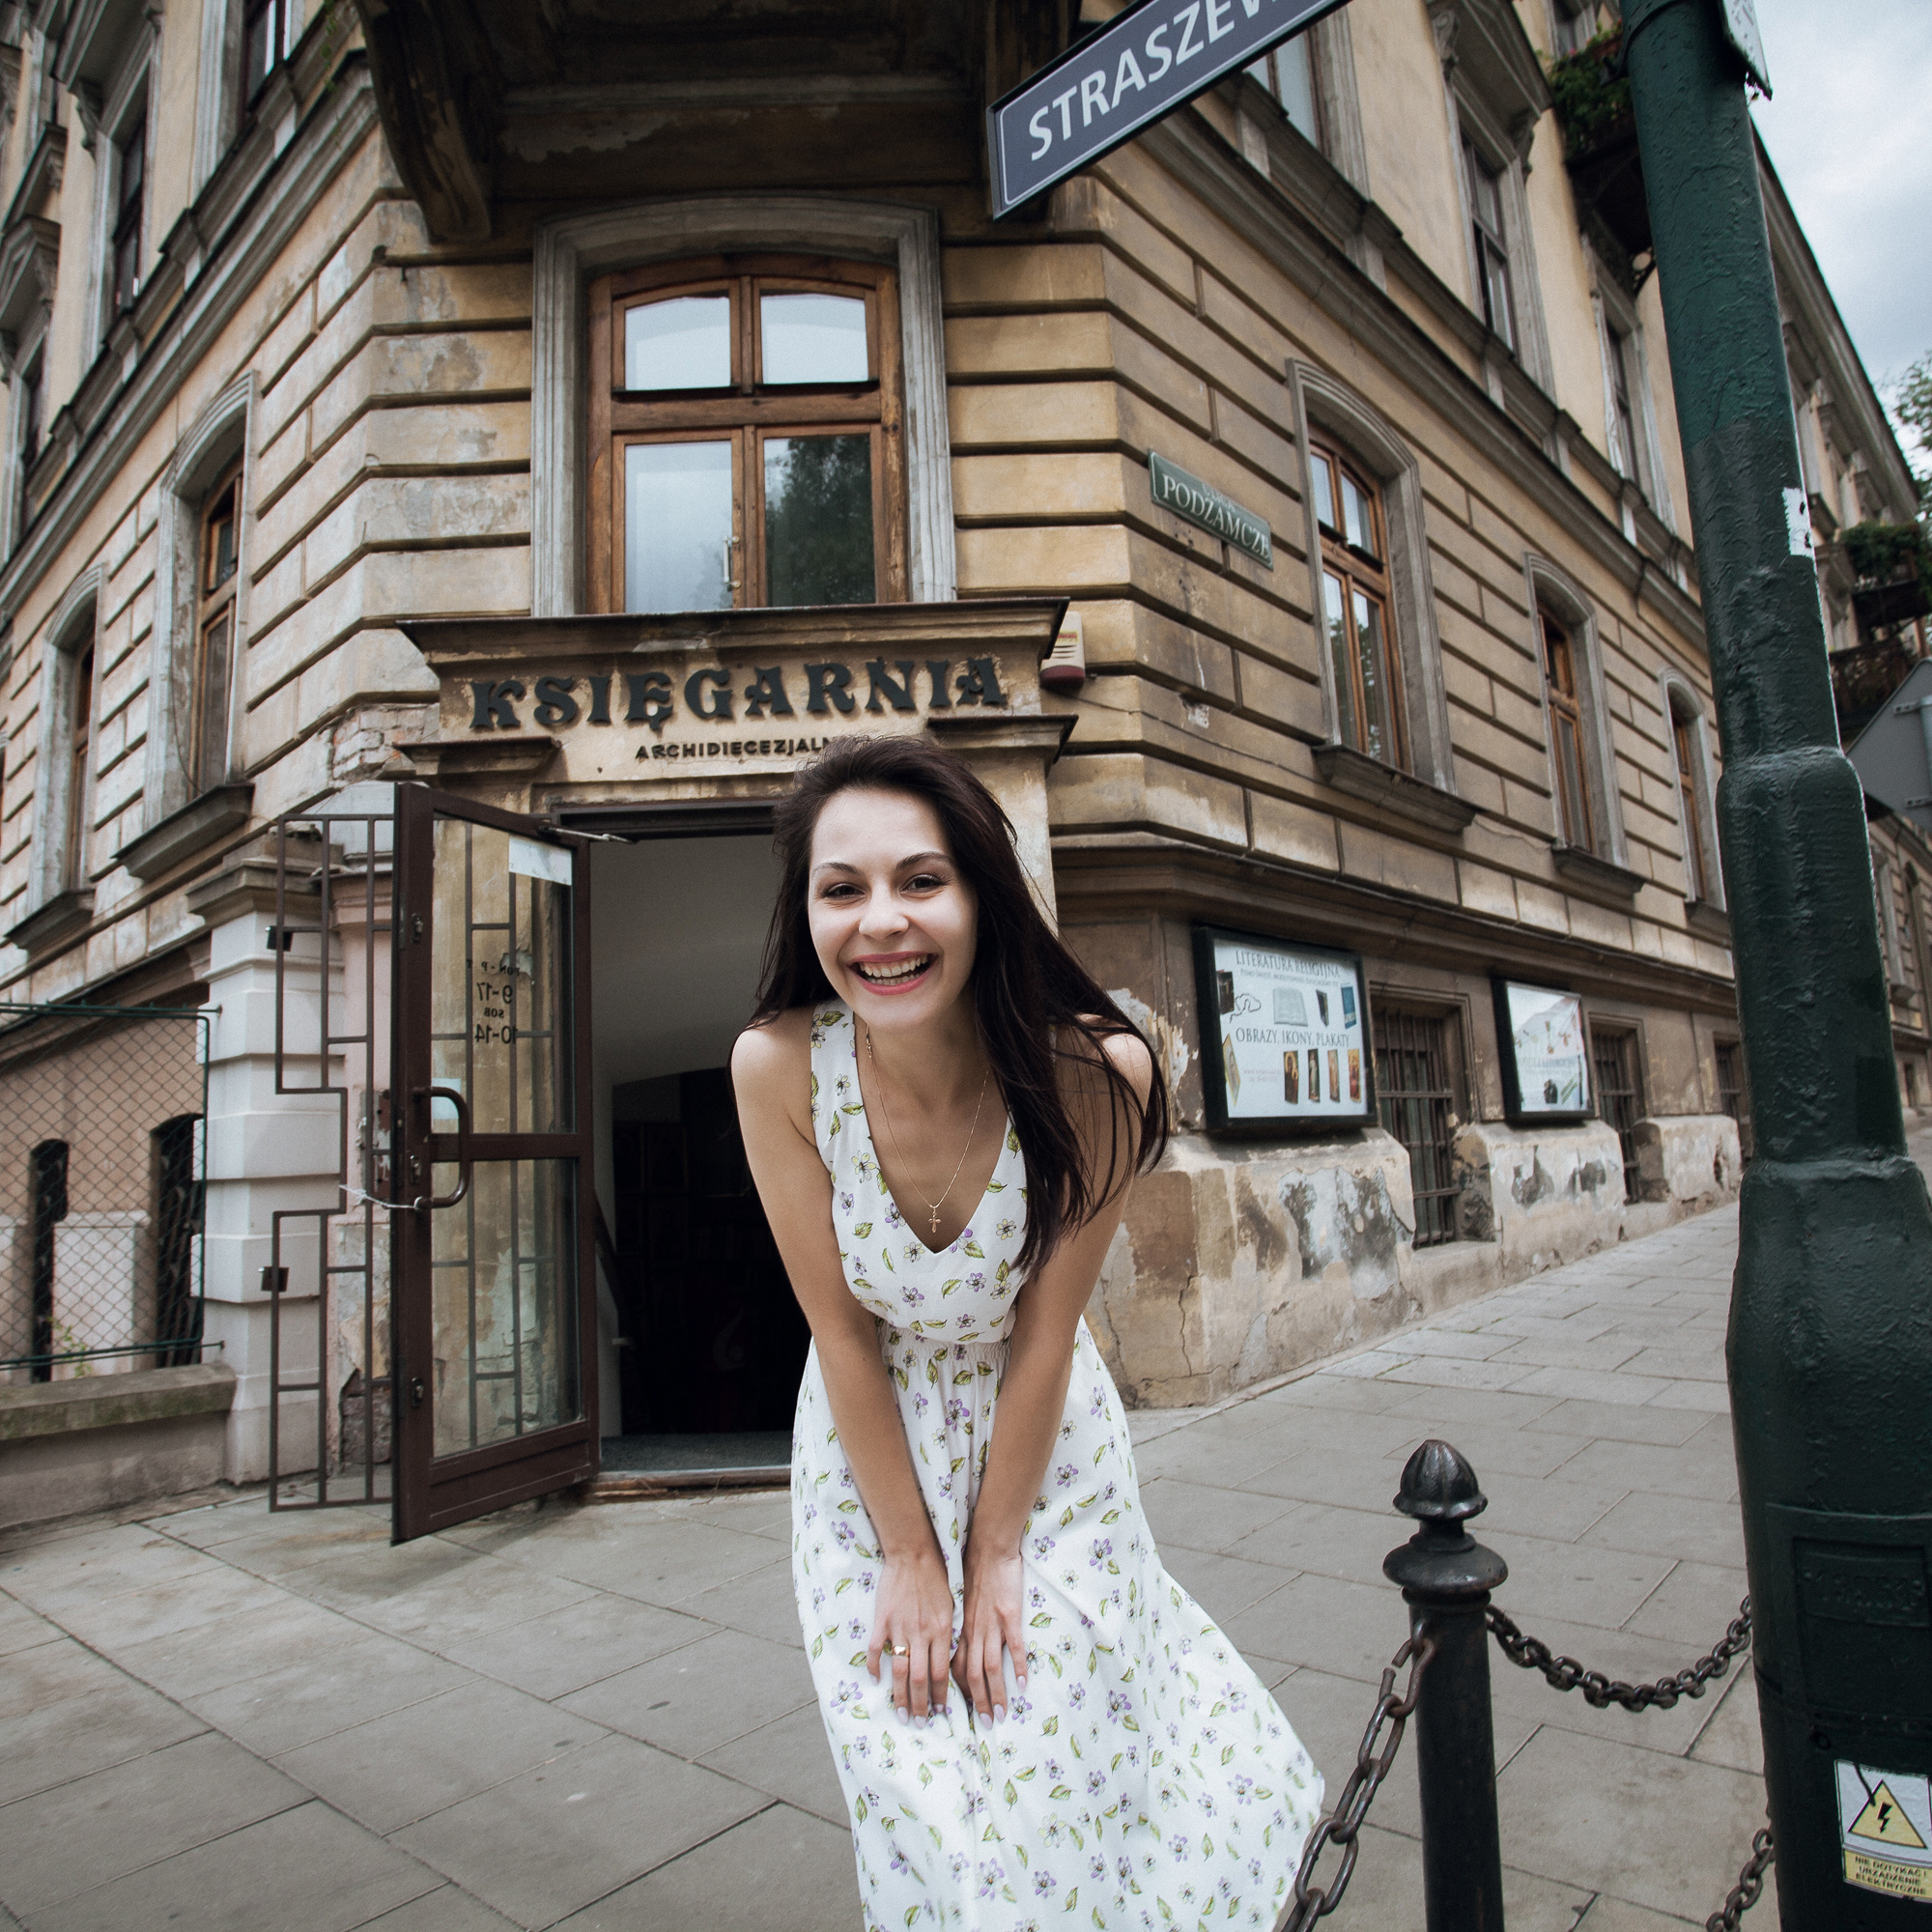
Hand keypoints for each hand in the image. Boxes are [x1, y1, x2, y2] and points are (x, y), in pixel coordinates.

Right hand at [867, 1545, 954, 1722]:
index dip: (941, 1697)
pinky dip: (876, 1666)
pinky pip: (877, 1649)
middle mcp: (922, 1633)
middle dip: (921, 1705)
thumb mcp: (952, 1606)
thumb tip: (950, 1659)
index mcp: (942, 1631)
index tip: (941, 1713)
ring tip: (902, 1714)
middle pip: (922, 1679)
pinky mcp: (883, 1619)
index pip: (942, 1673)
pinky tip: (876, 1679)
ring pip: (901, 1671)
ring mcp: (901, 1627)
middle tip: (920, 1723)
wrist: (914, 1552)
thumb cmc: (938, 1577)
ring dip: (901, 1695)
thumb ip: (949, 1633)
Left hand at [954, 1542, 1026, 1722]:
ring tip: (1001, 1715)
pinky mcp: (1010, 1615)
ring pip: (992, 1667)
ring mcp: (992, 1624)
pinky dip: (1018, 1667)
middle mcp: (973, 1631)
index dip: (958, 1692)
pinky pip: (1014, 1646)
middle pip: (973, 1675)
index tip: (962, 1712)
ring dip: (996, 1693)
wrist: (988, 1548)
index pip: (955, 1668)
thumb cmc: (972, 1573)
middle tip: (985, 1725)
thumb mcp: (958, 1602)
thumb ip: (959, 1627)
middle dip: (977, 1702)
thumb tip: (956, 1648)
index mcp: (960, 1629)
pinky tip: (1022, 1684)